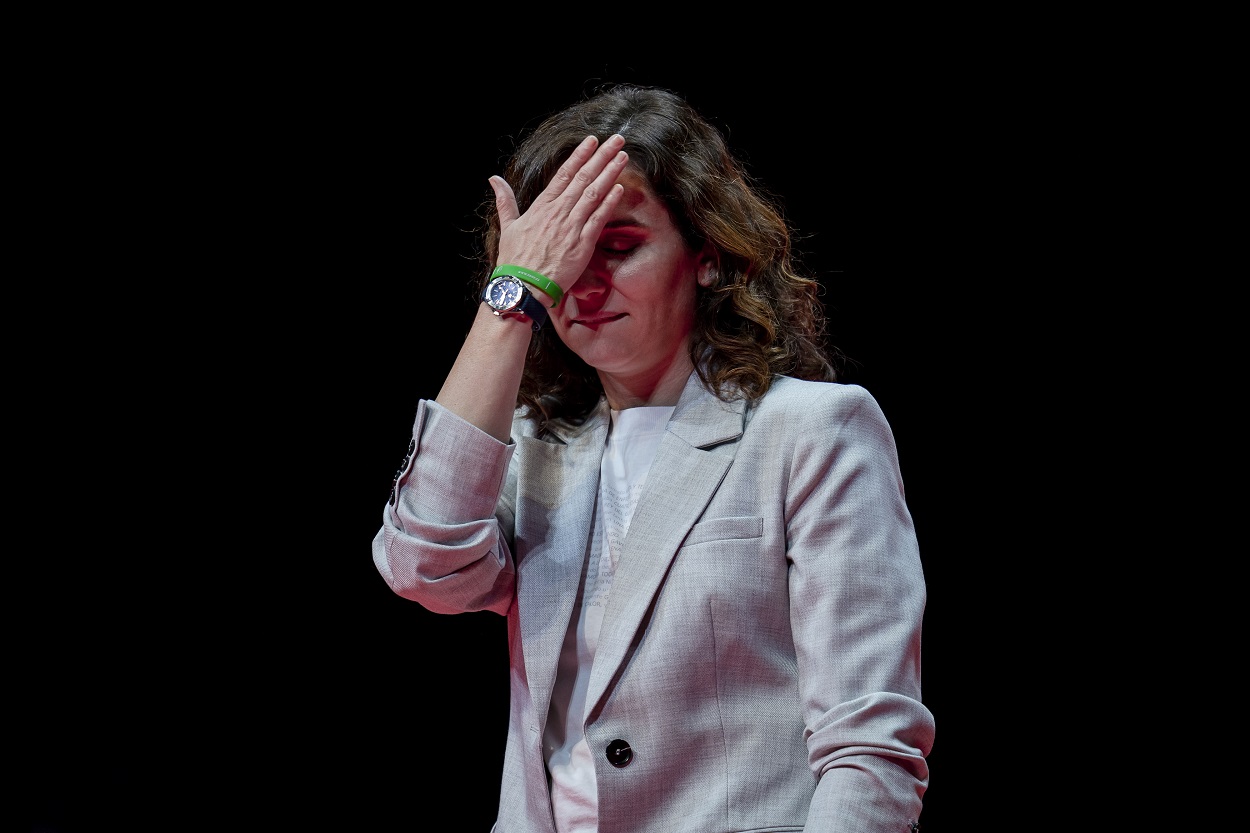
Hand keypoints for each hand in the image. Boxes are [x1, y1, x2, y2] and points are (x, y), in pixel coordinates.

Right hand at [489, 133, 628, 298]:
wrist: (522, 286)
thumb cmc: (515, 260)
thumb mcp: (507, 226)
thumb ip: (504, 201)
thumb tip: (493, 179)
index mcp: (542, 206)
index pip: (564, 174)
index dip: (579, 155)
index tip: (592, 140)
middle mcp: (558, 212)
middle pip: (583, 178)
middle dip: (601, 156)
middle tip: (617, 139)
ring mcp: (571, 226)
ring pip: (593, 193)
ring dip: (609, 173)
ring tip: (622, 157)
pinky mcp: (581, 244)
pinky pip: (598, 219)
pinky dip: (609, 202)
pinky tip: (619, 188)